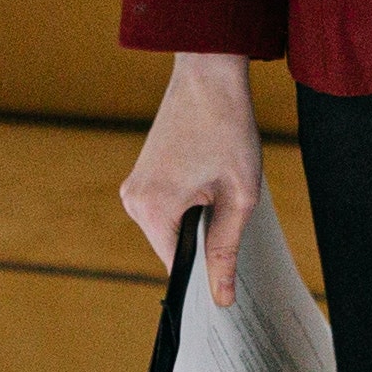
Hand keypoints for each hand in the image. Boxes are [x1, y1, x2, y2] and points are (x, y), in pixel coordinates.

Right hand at [121, 52, 264, 306]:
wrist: (208, 74)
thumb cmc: (228, 128)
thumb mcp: (239, 195)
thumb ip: (226, 250)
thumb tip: (220, 298)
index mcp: (152, 209)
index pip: (177, 267)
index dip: (206, 275)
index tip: (231, 274)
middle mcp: (132, 201)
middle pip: (173, 248)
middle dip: (204, 244)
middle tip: (237, 220)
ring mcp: (133, 188)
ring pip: (171, 229)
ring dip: (199, 222)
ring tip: (224, 193)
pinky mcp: (140, 177)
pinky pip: (166, 211)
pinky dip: (190, 208)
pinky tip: (212, 185)